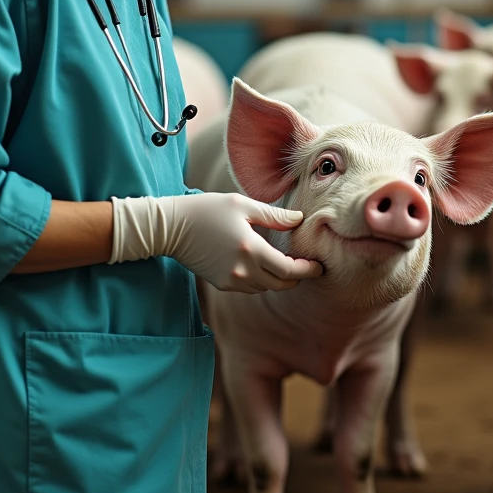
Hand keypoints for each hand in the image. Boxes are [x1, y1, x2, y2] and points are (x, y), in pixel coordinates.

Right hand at [110, 192, 322, 293]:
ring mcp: (231, 281)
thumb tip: (299, 219)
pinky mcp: (222, 284)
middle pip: (280, 284)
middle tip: (307, 267)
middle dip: (296, 277)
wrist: (172, 228)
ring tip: (286, 265)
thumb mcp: (243, 205)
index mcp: (251, 250)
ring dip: (278, 279)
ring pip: (265, 288)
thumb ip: (274, 216)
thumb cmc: (207, 210)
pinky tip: (263, 267)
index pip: (289, 270)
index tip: (319, 266)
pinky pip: (249, 287)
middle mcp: (243, 271)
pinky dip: (261, 280)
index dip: (307, 270)